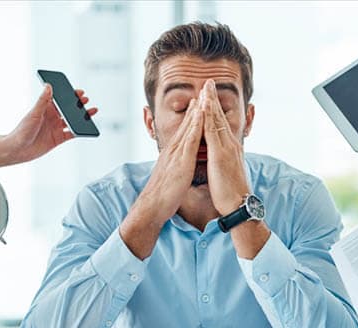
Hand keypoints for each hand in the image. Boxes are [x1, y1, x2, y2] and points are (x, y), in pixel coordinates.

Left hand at [4, 84, 97, 164]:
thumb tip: (48, 86)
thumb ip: (43, 100)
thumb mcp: (34, 113)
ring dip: (81, 116)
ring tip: (91, 111)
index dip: (69, 95)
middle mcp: (51, 117)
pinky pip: (72, 134)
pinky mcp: (58, 138)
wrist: (19, 150)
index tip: (78, 92)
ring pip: (72, 120)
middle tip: (86, 100)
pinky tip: (86, 128)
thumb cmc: (22, 131)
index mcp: (45, 109)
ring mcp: (56, 128)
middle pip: (68, 109)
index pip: (59, 99)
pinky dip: (79, 131)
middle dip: (77, 104)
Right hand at [120, 98, 202, 258]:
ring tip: (205, 94)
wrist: (152, 206)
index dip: (193, 115)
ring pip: (189, 127)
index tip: (200, 101)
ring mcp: (177, 153)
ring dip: (197, 110)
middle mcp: (174, 149)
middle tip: (204, 89)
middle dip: (196, 106)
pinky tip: (202, 114)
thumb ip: (177, 167)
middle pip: (187, 123)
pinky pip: (191, 139)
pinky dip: (196, 125)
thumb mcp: (172, 176)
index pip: (185, 130)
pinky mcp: (181, 161)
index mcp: (173, 153)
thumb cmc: (163, 196)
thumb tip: (181, 166)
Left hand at [201, 79, 249, 214]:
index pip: (220, 124)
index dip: (214, 109)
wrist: (238, 205)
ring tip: (207, 86)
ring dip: (212, 102)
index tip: (209, 95)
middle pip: (220, 117)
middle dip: (214, 98)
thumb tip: (216, 158)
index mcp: (229, 148)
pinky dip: (209, 117)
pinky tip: (205, 106)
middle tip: (209, 81)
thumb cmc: (230, 194)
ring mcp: (226, 147)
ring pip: (217, 120)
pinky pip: (213, 131)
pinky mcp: (221, 154)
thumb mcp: (225, 172)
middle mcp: (230, 144)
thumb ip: (221, 161)